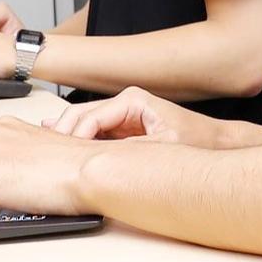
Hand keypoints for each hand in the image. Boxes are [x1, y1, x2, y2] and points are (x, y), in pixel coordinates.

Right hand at [44, 86, 223, 147]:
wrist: (215, 142)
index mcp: (132, 100)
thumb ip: (130, 152)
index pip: (90, 118)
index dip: (73, 138)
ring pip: (84, 124)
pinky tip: (62, 151)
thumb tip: (101, 161)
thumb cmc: (195, 139)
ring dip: (68, 138)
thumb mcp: (162, 147)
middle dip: (62, 135)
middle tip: (45, 156)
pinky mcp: (124, 127)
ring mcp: (123, 115)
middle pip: (81, 116)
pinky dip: (79, 143)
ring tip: (46, 154)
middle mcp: (125, 103)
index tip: (63, 158)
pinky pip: (94, 133)